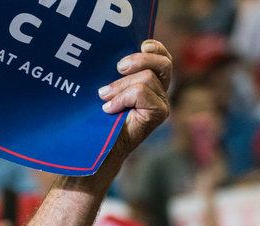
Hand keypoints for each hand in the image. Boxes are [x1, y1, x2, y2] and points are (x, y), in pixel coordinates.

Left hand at [100, 40, 171, 154]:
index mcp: (151, 80)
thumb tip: (108, 48)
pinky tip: (109, 109)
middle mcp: (160, 91)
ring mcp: (161, 102)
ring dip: (120, 86)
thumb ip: (115, 71)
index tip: (142, 44)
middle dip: (139, 60)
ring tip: (104, 97)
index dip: (155, 47)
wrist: (97, 146)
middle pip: (163, 63)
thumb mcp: (107, 86)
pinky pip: (142, 92)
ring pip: (147, 78)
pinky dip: (122, 98)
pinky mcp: (159, 113)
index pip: (162, 57)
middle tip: (118, 68)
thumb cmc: (97, 116)